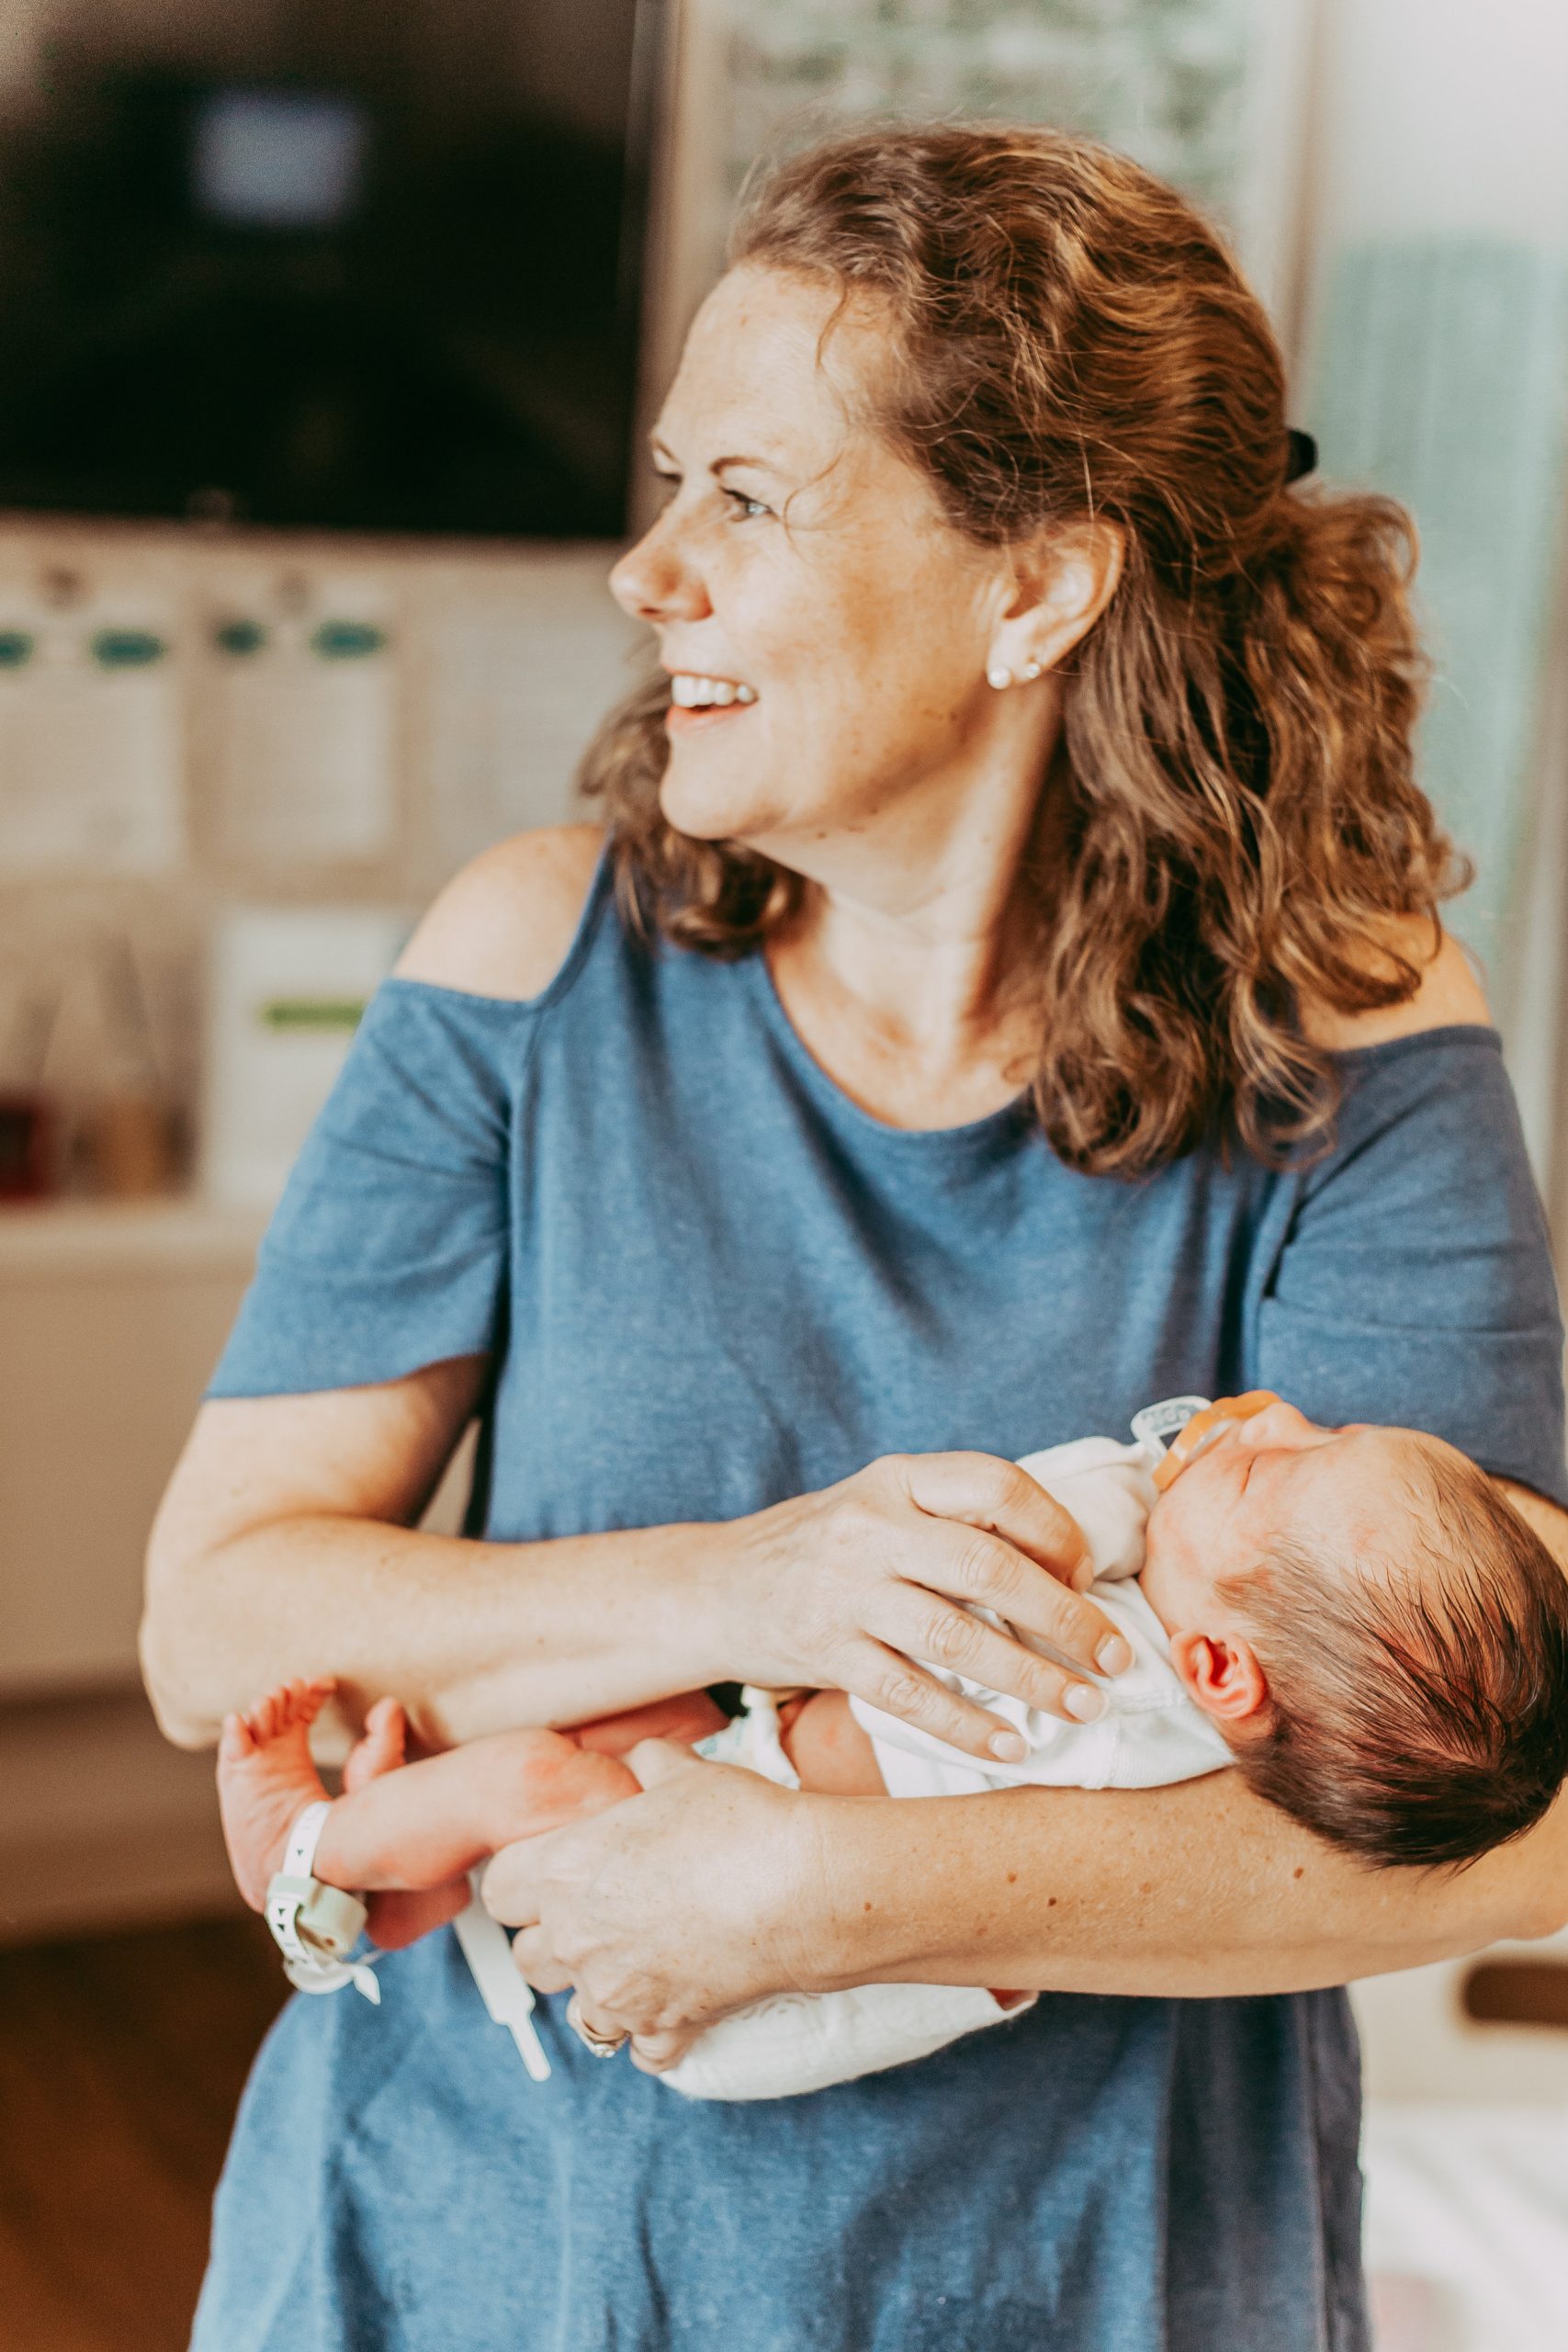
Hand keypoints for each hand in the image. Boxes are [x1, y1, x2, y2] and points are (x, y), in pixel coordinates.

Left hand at [484, 1740, 820, 2069]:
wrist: (801, 1888)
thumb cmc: (739, 1823)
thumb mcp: (682, 1772)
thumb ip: (646, 1766)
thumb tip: (644, 1763)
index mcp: (565, 1870)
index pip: (498, 1890)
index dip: (523, 1880)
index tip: (555, 1872)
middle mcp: (577, 1939)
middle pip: (527, 1958)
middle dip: (555, 1941)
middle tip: (600, 1916)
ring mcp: (617, 1993)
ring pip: (577, 2015)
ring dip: (598, 1994)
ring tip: (637, 1964)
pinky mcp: (664, 2029)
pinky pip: (641, 2052)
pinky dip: (655, 2034)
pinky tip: (680, 2002)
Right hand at [716, 1451, 1129, 1761]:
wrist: (718, 1585)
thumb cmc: (828, 1547)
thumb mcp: (885, 1506)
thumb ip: (958, 1522)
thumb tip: (1069, 1571)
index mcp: (899, 1477)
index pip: (997, 1485)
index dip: (1056, 1530)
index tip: (1085, 1575)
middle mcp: (871, 1526)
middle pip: (988, 1567)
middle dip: (1066, 1617)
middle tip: (1115, 1658)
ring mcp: (844, 1590)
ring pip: (955, 1638)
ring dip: (1031, 1678)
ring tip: (1083, 1706)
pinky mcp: (824, 1651)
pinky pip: (908, 1695)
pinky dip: (965, 1726)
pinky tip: (1010, 1746)